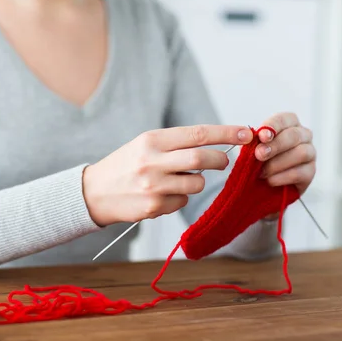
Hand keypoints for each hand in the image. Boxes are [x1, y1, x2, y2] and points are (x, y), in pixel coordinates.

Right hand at [83, 124, 252, 225]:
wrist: (94, 192)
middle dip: (219, 160)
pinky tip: (162, 195)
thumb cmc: (126, 164)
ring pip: (197, 184)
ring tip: (181, 179)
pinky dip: (180, 198)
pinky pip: (182, 202)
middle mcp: (152, 161)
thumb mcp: (145, 144)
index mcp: (152, 140)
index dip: (226, 133)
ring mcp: (153, 186)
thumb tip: (215, 143)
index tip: (247, 133)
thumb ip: (176, 143)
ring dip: (197, 182)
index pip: (198, 133)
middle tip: (223, 162)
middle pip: (202, 159)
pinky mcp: (153, 207)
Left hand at [255, 112, 316, 195]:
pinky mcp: (310, 172)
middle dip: (275, 145)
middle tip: (259, 155)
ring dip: (278, 163)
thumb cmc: (257, 158)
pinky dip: (283, 177)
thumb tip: (246, 136)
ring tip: (262, 172)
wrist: (262, 183)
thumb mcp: (249, 146)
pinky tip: (270, 180)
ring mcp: (310, 153)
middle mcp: (303, 135)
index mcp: (288, 123)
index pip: (283, 119)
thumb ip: (247, 139)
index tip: (261, 137)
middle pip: (294, 135)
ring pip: (301, 153)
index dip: (272, 127)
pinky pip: (301, 173)